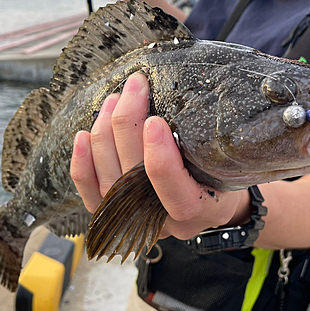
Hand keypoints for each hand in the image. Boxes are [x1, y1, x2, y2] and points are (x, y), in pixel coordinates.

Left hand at [70, 73, 249, 239]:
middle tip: (134, 88)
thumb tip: (178, 95)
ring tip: (114, 100)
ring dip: (105, 135)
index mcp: (201, 210)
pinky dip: (82, 166)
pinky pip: (91, 195)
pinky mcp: (117, 215)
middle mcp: (166, 221)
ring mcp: (138, 220)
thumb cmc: (222, 173)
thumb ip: (205, 142)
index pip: (177, 195)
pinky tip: (82, 136)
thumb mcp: (227, 160)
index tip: (154, 121)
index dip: (160, 160)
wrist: (211, 200)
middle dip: (128, 126)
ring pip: (109, 184)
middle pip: (134, 180)